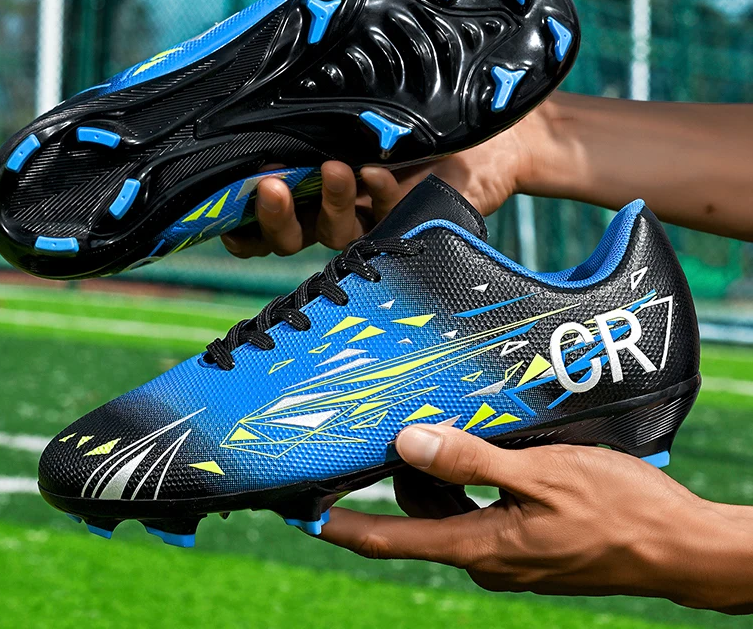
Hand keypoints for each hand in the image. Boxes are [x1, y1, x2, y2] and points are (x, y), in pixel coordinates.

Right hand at [221, 106, 536, 257]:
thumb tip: (262, 63)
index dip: (237, 221)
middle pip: (286, 236)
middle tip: (267, 184)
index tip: (221, 208)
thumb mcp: (358, 95)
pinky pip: (386, 222)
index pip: (260, 215)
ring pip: (333, 234)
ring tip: (337, 168)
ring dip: (329, 203)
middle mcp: (331, 207)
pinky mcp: (408, 223)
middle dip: (270, 216)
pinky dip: (380, 195)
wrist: (489, 124)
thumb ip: (316, 96)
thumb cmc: (413, 100)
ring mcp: (369, 219)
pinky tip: (380, 172)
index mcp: (306, 181)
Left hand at [319, 424, 752, 613]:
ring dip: (438, 475)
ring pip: (450, 512)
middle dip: (401, 476)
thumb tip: (408, 443)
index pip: (394, 540)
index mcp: (481, 547)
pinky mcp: (529, 543)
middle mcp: (488, 557)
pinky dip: (469, 483)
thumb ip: (471, 461)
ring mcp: (510, 553)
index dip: (347, 528)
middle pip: (420, 517)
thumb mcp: (540, 475)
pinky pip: (479, 512)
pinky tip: (483, 449)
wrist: (677, 547)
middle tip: (397, 426)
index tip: (307, 516)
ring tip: (444, 427)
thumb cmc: (616, 508)